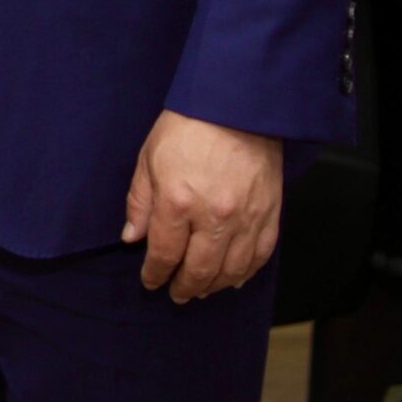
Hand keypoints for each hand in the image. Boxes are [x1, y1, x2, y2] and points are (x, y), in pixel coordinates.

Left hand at [123, 110, 283, 302]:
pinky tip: (234, 278)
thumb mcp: (149, 158)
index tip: (151, 280)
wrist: (237, 107)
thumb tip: (132, 237)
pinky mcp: (270, 215)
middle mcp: (214, 217)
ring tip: (201, 290)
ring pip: (231, 270)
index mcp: (178, 201)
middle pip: (199, 270)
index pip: (165, 254)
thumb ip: (140, 202)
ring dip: (214, 286)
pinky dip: (246, 272)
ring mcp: (246, 218)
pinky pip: (259, 256)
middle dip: (185, 287)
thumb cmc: (189, 126)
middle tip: (177, 294)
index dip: (156, 273)